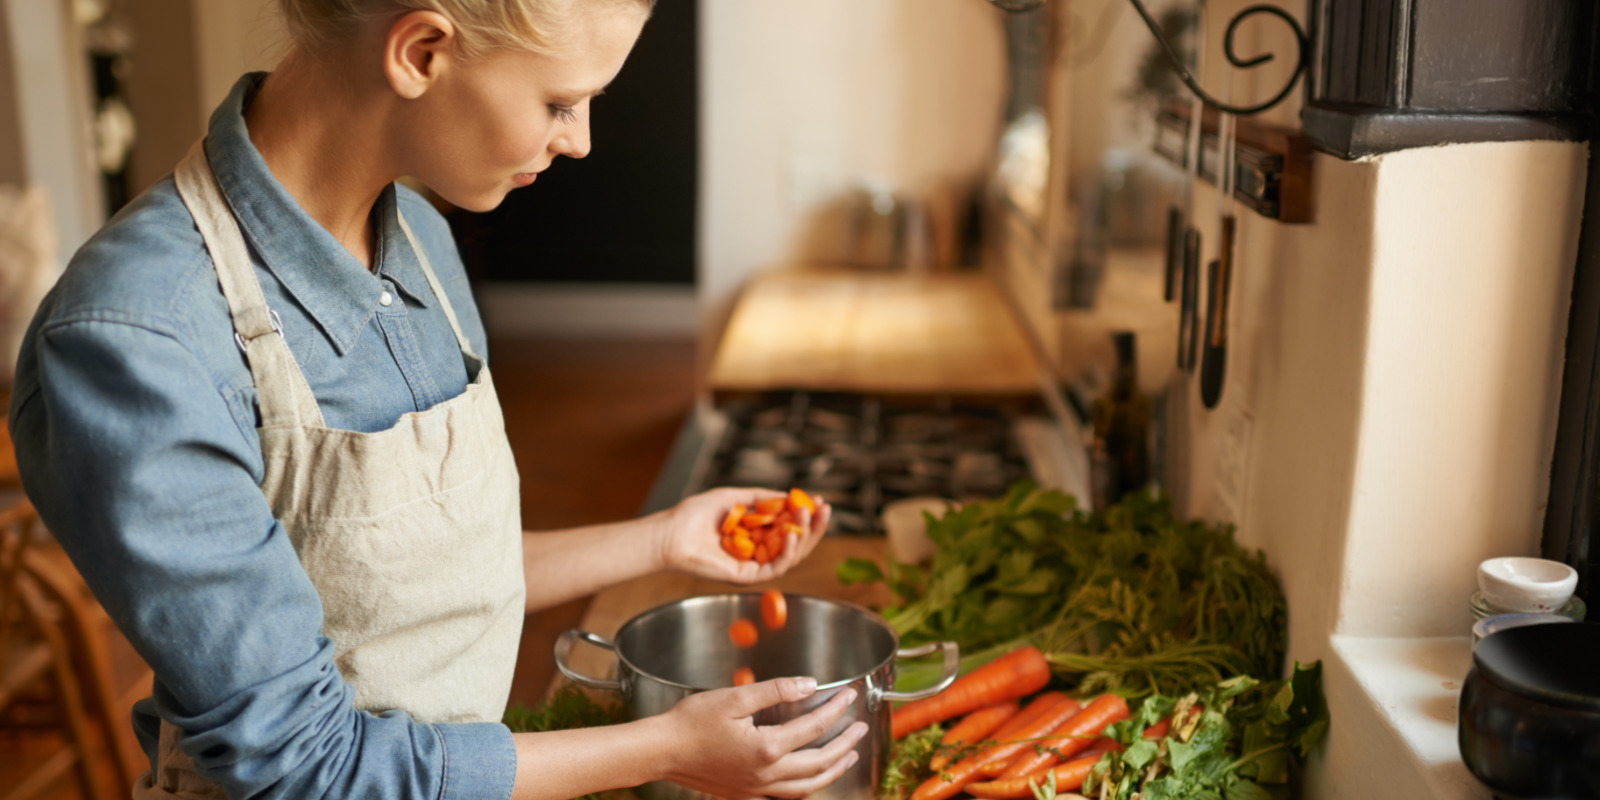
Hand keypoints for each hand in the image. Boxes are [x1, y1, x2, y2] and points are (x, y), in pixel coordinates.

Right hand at [654, 677, 867, 799]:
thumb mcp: (734, 697)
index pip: (812, 727)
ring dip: (832, 771)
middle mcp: (765, 773)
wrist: (660, 751)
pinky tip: (811, 777)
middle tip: (861, 728)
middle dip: (845, 744)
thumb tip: (809, 685)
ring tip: (848, 757)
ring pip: (807, 787)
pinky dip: (807, 786)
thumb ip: (775, 690)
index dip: (834, 710)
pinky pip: (786, 796)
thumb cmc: (691, 722)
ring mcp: (756, 788)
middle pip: (818, 762)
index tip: (847, 696)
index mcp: (765, 747)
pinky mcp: (746, 793)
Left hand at [656, 487, 830, 584]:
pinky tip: (793, 535)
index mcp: (756, 533)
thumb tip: (787, 495)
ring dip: (804, 536)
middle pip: (796, 542)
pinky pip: (775, 568)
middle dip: (814, 526)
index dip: (806, 515)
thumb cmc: (695, 515)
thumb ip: (761, 497)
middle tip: (825, 510)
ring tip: (808, 515)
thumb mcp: (734, 496)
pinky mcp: (747, 577)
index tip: (820, 501)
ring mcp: (754, 565)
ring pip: (791, 556)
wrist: (671, 533)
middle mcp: (758, 551)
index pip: (789, 526)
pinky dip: (787, 552)